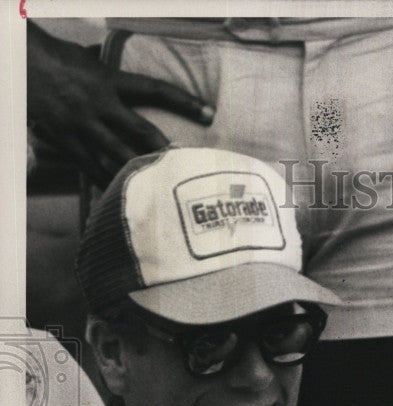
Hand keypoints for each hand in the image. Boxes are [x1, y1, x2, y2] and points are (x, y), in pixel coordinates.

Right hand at [27, 21, 213, 186]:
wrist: (19, 63)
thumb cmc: (56, 58)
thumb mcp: (89, 60)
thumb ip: (111, 73)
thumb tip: (127, 71)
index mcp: (109, 81)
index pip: (155, 90)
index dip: (184, 101)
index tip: (209, 114)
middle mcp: (100, 105)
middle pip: (141, 132)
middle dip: (165, 151)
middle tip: (186, 167)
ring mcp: (83, 126)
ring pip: (119, 156)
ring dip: (141, 173)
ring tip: (162, 189)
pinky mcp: (68, 142)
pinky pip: (92, 169)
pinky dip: (108, 183)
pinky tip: (123, 196)